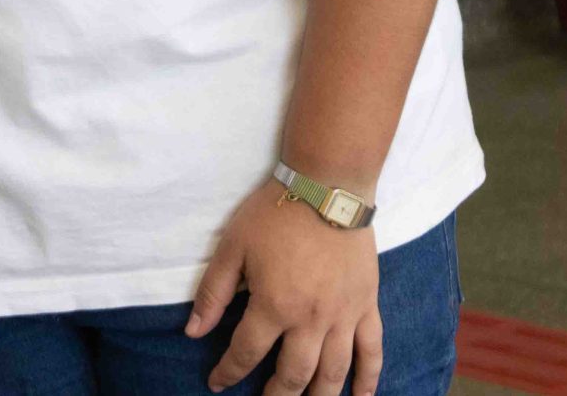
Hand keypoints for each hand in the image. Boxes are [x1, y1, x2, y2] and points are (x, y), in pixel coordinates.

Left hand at [187, 180, 381, 394]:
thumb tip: (194, 332)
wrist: (327, 189)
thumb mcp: (231, 248)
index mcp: (274, 306)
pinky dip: (367, 380)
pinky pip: (372, 351)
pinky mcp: (367, 307)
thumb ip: (213, 293)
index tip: (217, 384)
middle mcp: (311, 320)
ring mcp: (344, 317)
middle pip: (293, 374)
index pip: (247, 353)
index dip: (229, 373)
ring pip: (333, 372)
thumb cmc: (274, 214)